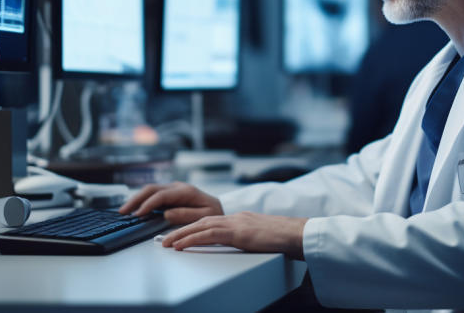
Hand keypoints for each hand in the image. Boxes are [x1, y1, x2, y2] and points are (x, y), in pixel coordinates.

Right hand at [118, 182, 222, 224]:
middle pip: (152, 189)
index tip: (138, 214)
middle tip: (123, 211)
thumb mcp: (206, 216)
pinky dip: (142, 200)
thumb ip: (187, 215)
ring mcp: (173, 189)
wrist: (219, 207)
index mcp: (186, 191)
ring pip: (150, 190)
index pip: (162, 195)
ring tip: (124, 210)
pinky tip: (134, 208)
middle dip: (136, 199)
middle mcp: (177, 187)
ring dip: (136, 199)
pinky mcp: (170, 194)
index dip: (148, 204)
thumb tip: (167, 213)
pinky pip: (153, 194)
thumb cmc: (214, 212)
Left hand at [161, 212, 307, 259]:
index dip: (192, 228)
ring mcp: (236, 224)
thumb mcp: (259, 237)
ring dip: (181, 235)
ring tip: (167, 244)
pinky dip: (192, 240)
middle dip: (181, 230)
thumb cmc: (284, 238)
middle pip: (201, 222)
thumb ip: (246, 238)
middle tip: (164, 240)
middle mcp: (235, 218)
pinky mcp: (239, 233)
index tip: (178, 235)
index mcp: (239, 219)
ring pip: (201, 227)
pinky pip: (210, 235)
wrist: (299, 234)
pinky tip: (181, 245)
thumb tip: (238, 244)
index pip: (210, 221)